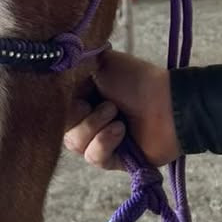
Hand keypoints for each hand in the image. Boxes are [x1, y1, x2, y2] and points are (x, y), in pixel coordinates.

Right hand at [64, 51, 179, 169]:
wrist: (168, 103)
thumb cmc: (137, 80)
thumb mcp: (100, 62)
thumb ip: (73, 66)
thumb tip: (53, 69)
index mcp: (82, 95)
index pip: (55, 108)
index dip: (62, 105)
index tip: (80, 96)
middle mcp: (87, 118)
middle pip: (62, 128)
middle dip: (82, 117)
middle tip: (108, 105)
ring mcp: (99, 140)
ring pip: (75, 144)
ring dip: (95, 128)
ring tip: (118, 117)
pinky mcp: (113, 159)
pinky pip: (93, 157)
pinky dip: (105, 143)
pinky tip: (121, 132)